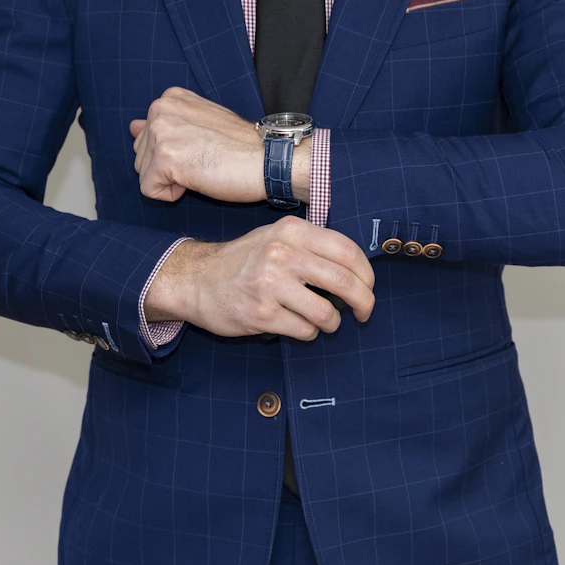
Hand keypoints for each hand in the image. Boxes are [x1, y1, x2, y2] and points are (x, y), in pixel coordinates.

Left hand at [130, 87, 272, 204]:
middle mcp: (160, 109)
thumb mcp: (200, 124)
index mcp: (170, 98)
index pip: (147, 137)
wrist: (267, 160)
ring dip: (170, 181)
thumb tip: (132, 127)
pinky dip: (171, 195)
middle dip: (167, 168)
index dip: (173, 154)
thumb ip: (166, 124)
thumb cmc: (241, 147)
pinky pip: (149, 190)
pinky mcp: (164, 157)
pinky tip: (197, 181)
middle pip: (140, 156)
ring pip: (143, 174)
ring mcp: (161, 132)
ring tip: (201, 168)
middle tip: (203, 161)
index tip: (202, 150)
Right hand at [143, 218, 374, 340]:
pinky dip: (309, 333)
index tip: (369, 287)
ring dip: (332, 322)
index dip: (367, 274)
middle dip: (364, 302)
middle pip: (345, 282)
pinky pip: (305, 330)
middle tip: (364, 312)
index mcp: (291, 231)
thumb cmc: (242, 261)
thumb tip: (357, 269)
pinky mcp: (261, 314)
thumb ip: (312, 246)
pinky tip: (299, 326)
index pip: (347, 251)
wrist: (196, 280)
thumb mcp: (275, 238)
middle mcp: (281, 254)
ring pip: (327, 312)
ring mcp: (270, 285)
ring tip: (325, 321)